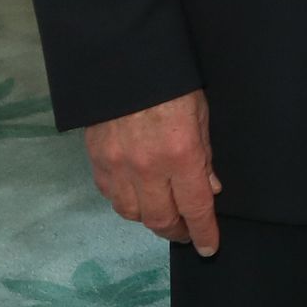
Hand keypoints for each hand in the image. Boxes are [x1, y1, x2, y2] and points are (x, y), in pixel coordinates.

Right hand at [84, 88, 220, 253]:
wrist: (124, 59)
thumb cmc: (172, 82)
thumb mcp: (201, 114)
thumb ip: (204, 155)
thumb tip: (209, 188)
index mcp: (180, 155)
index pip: (195, 207)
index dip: (204, 232)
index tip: (208, 247)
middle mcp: (147, 169)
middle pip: (160, 219)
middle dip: (177, 231)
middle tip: (187, 232)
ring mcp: (118, 167)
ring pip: (132, 213)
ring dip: (149, 218)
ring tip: (163, 213)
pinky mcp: (96, 161)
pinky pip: (111, 195)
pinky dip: (126, 201)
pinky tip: (137, 195)